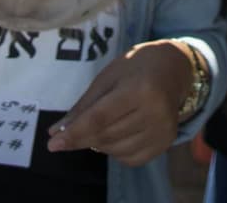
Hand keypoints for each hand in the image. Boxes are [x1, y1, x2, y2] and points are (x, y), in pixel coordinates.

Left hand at [48, 40, 190, 166]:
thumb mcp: (107, 78)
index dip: (75, 133)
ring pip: (117, 150)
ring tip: (96, 127)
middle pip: (107, 136)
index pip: (100, 118)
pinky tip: (114, 135)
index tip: (52, 144)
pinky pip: (131, 158)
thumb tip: (55, 132)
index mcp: (139, 89)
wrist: (173, 69)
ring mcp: (163, 130)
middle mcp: (155, 113)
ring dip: (97, 144)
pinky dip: (115, 151)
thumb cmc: (135, 67)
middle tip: (64, 137)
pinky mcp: (166, 142)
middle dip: (81, 139)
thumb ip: (83, 107)